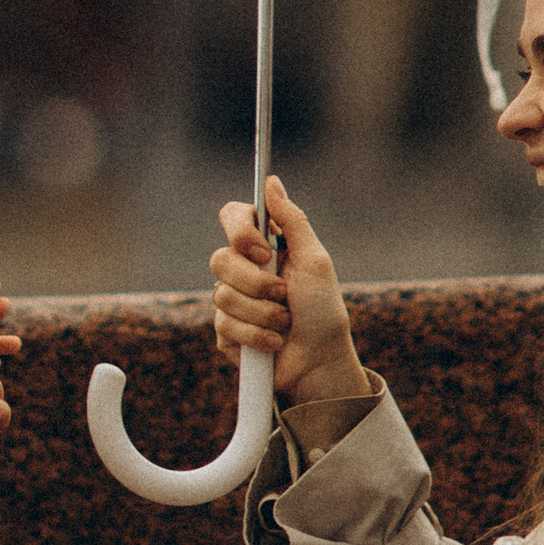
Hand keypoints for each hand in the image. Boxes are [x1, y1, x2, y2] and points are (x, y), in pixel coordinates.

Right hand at [209, 176, 360, 404]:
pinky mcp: (225, 331)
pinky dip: (256, 335)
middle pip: (220, 258)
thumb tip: (271, 182)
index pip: (232, 217)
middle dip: (256, 283)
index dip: (239, 230)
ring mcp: (232, 300)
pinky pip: (224, 325)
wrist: (320, 362)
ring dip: (262, 313)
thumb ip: (292, 220)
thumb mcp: (315, 260)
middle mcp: (244, 269)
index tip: (262, 250)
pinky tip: (273, 341)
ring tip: (284, 322)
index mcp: (264, 246)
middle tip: (283, 295)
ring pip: (222, 295)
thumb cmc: (323, 311)